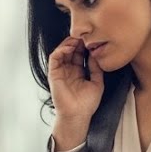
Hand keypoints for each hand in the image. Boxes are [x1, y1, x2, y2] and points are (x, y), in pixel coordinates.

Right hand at [48, 36, 103, 150]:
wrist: (78, 115)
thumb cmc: (87, 103)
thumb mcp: (97, 83)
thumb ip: (96, 69)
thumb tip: (95, 55)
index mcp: (78, 72)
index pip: (79, 54)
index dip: (84, 46)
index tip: (92, 40)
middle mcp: (68, 70)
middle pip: (70, 51)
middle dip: (77, 42)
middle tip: (85, 36)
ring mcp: (60, 72)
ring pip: (61, 52)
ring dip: (68, 44)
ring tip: (77, 39)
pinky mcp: (53, 74)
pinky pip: (54, 58)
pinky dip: (61, 50)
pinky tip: (69, 47)